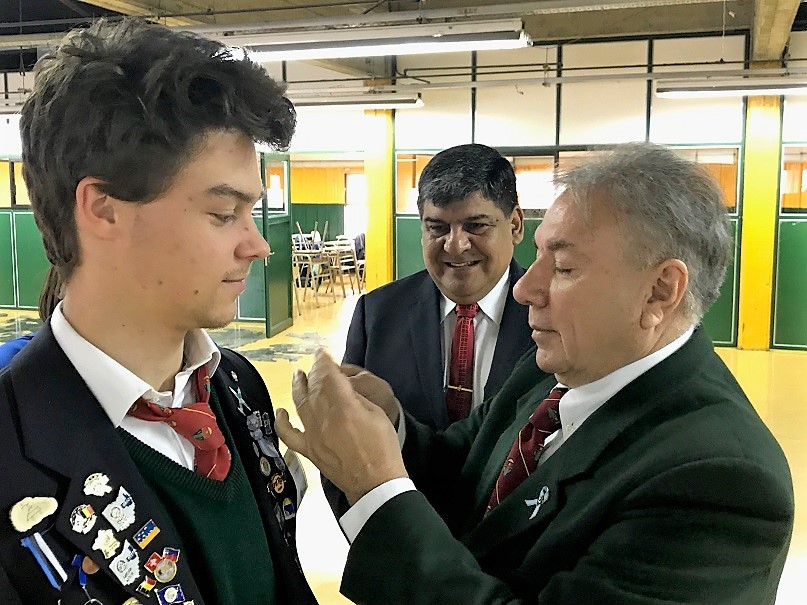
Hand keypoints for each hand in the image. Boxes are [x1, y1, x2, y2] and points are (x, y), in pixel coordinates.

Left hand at [275, 349, 406, 504]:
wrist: (375, 483)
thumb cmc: (383, 448)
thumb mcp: (377, 414)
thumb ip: (356, 398)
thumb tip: (342, 388)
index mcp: (344, 407)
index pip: (328, 376)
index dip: (323, 361)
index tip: (322, 353)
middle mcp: (324, 419)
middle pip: (313, 387)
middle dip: (313, 372)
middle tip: (315, 364)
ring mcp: (314, 435)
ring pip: (300, 404)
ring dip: (297, 387)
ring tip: (297, 376)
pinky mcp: (309, 450)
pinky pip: (289, 435)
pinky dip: (281, 422)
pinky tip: (280, 412)